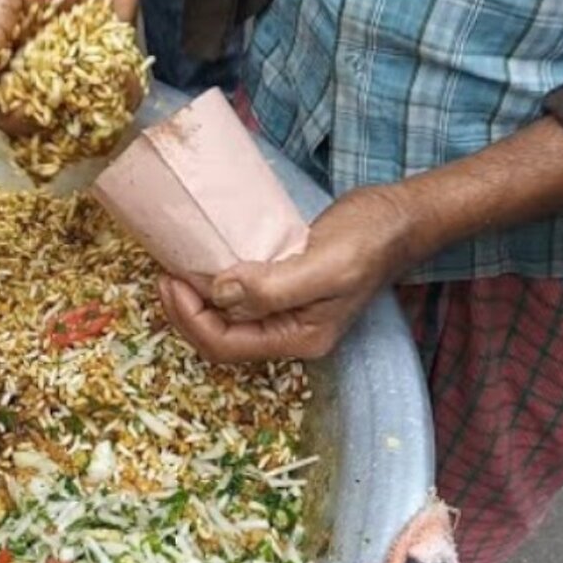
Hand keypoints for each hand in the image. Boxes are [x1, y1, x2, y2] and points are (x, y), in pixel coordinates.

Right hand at [0, 0, 142, 137]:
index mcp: (12, 70)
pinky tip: (123, 81)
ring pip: (87, 120)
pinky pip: (121, 95)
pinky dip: (126, 94)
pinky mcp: (114, 67)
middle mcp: (45, 82)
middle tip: (71, 118)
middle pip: (46, 128)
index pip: (4, 113)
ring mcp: (80, 78)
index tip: (28, 118)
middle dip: (60, 132)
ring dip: (97, 120)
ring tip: (102, 100)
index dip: (14, 121)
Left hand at [158, 187, 414, 363]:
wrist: (397, 217)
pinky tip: (202, 262)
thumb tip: (220, 293)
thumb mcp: (324, 265)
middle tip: (165, 275)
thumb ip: (272, 286)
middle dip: (185, 312)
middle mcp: (288, 333)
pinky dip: (214, 284)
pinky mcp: (282, 288)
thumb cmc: (368, 240)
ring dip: (195, 299)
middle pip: (219, 338)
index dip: (191, 318)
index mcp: (298, 339)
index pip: (225, 345)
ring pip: (224, 319)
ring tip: (175, 269)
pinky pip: (237, 297)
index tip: (172, 280)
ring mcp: (285, 312)